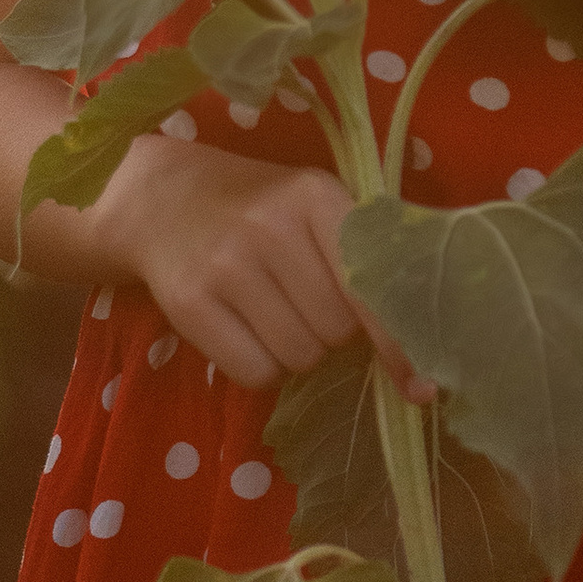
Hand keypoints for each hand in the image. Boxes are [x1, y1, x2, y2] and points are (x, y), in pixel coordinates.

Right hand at [98, 134, 428, 395]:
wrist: (162, 199)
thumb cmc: (260, 211)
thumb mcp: (315, 209)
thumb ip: (364, 261)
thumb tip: (419, 359)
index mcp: (317, 196)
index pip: (373, 288)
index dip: (399, 343)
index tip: (420, 386)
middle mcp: (272, 226)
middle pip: (336, 332)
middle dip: (331, 334)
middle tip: (304, 303)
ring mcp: (226, 264)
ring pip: (299, 357)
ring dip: (296, 353)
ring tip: (273, 313)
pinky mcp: (189, 302)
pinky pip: (254, 373)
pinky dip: (260, 367)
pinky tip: (244, 330)